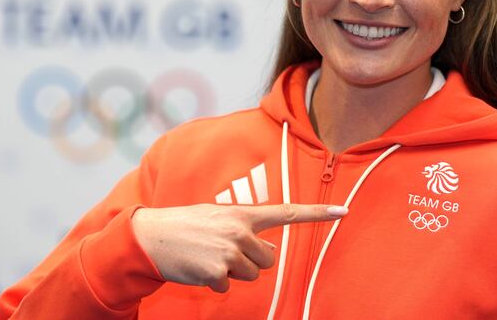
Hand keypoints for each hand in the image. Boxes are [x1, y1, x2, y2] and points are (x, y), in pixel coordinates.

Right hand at [131, 203, 347, 292]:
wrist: (153, 236)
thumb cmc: (188, 225)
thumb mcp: (219, 218)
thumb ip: (245, 229)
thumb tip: (268, 252)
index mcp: (243, 215)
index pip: (288, 213)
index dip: (318, 213)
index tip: (343, 211)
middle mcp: (240, 232)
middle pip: (268, 259)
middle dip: (252, 261)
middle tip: (226, 251)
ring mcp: (229, 253)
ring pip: (251, 275)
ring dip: (233, 272)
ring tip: (210, 257)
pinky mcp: (216, 274)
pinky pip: (227, 287)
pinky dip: (215, 282)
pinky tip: (199, 268)